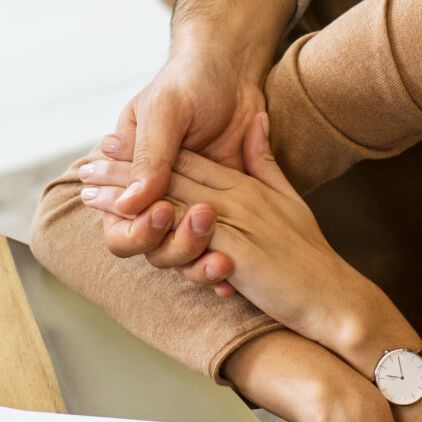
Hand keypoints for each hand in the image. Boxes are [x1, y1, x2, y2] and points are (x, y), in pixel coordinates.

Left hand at [83, 113, 409, 369]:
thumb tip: (255, 124)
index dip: (149, 154)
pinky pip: (188, 236)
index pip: (189, 162)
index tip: (113, 146)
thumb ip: (265, 162)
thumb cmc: (310, 257)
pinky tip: (126, 226)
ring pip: (170, 199)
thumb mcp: (288, 199)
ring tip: (89, 193)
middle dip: (125, 169)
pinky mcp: (236, 251)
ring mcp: (236, 222)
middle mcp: (238, 196)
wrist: (335, 297)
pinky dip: (156, 228)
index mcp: (246, 185)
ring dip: (126, 196)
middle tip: (86, 165)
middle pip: (171, 174)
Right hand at [96, 0, 292, 265]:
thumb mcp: (165, 111)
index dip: (134, 230)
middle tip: (202, 221)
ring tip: (223, 259)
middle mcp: (155, 194)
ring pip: (182, 253)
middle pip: (150, 247)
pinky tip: (235, 274)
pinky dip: (224, 264)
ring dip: (199, 260)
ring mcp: (189, 203)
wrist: (235, 69)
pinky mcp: (222, 208)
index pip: (117, 221)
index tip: (161, 214)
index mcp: (130, 172)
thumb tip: (130, 204)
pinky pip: (218, 246)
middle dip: (173, 245)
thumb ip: (149, 157)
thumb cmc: (189, 81)